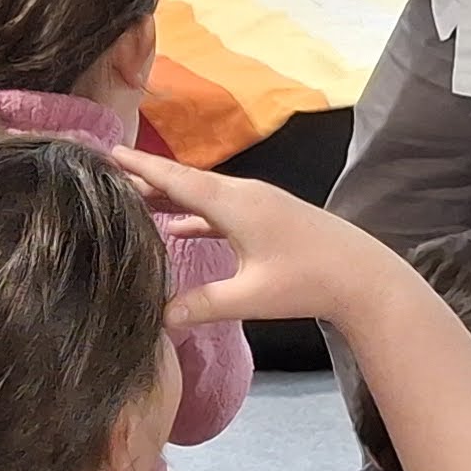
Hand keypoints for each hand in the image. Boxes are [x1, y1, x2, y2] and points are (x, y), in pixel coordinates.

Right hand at [102, 146, 402, 329]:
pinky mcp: (267, 217)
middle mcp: (242, 194)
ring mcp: (257, 204)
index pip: (175, 179)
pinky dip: (193, 214)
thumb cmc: (308, 281)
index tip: (108, 152)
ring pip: (202, 195)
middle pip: (184, 182)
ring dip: (168, 196)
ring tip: (131, 198)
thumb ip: (201, 305)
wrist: (364, 276)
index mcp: (234, 203)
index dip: (139, 167)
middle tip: (106, 173)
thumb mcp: (250, 297)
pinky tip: (176, 227)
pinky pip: (219, 209)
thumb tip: (158, 318)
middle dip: (145, 177)